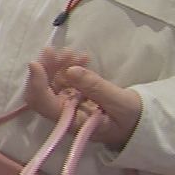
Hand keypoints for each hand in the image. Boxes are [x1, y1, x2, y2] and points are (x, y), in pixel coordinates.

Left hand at [23, 48, 142, 148]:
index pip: (44, 104)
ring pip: (51, 82)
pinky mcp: (73, 95)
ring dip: (57, 64)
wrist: (139, 123)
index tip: (36, 64)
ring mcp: (67, 104)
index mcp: (72, 123)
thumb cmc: (131, 120)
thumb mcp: (119, 103)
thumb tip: (70, 70)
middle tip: (57, 51)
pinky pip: (63, 79)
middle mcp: (64, 114)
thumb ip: (96, 88)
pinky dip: (68, 66)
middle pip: (43, 90)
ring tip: (74, 53)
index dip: (36, 85)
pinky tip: (82, 57)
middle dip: (46, 69)